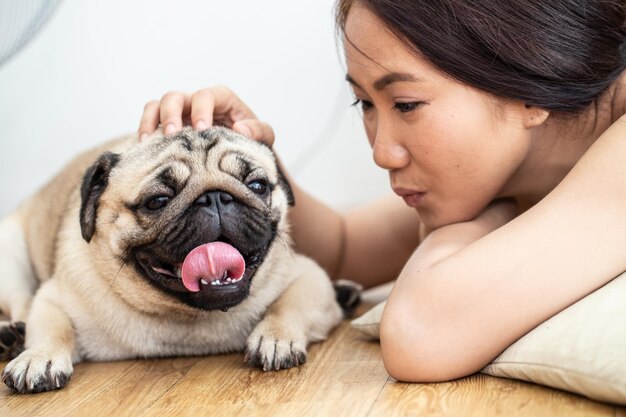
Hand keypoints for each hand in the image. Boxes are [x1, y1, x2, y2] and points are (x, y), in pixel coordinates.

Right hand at [138, 86, 274, 144]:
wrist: (238, 153)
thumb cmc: (250, 140)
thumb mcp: (263, 136)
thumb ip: (259, 131)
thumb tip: (240, 129)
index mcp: (220, 99)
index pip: (206, 96)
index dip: (201, 110)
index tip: (202, 130)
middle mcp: (196, 102)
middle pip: (176, 96)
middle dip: (171, 114)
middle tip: (172, 136)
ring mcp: (179, 113)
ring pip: (157, 105)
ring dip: (152, 121)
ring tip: (150, 142)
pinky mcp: (167, 125)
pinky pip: (149, 120)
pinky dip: (144, 130)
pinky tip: (144, 148)